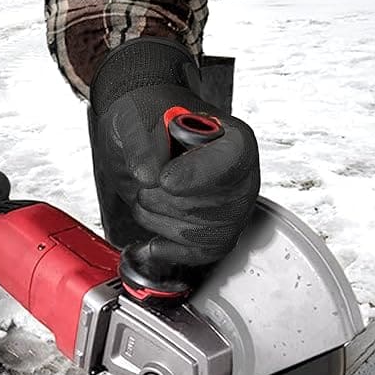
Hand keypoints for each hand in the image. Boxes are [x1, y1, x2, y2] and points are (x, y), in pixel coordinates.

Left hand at [88, 39, 259, 296]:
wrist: (139, 137)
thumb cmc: (146, 122)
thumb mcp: (134, 120)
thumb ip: (142, 144)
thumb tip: (148, 174)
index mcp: (232, 139)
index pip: (230, 162)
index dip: (196, 175)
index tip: (164, 179)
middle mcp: (240, 178)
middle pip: (206, 206)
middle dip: (162, 195)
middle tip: (148, 173)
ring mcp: (231, 212)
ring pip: (192, 233)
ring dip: (156, 216)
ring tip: (149, 191)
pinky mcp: (213, 238)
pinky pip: (193, 255)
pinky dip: (163, 249)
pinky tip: (148, 239)